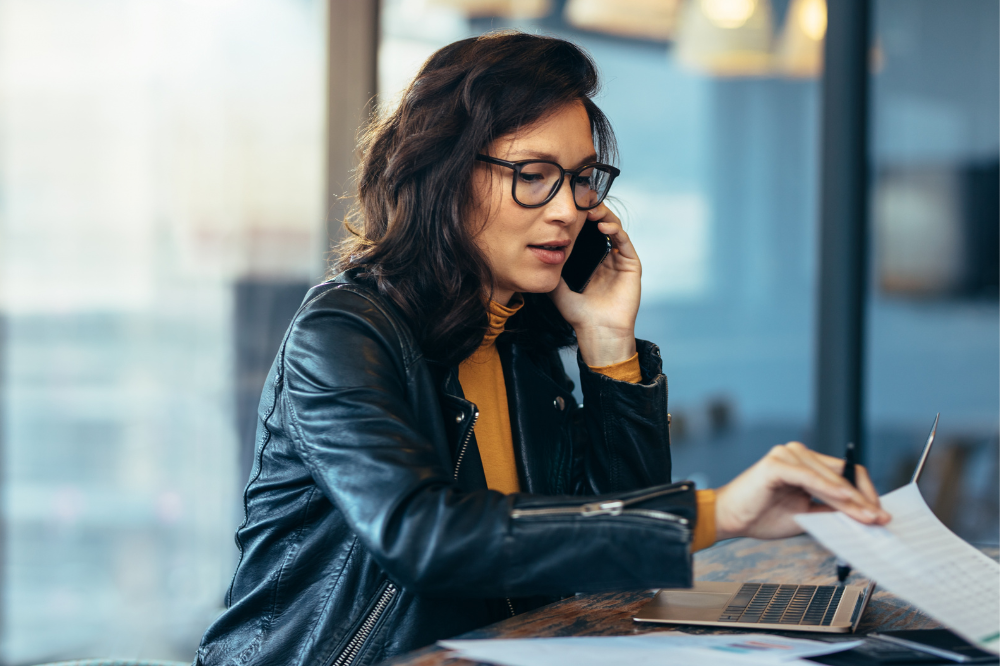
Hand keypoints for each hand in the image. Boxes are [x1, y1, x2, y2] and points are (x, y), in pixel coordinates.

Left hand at [550, 204, 640, 366]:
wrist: (597, 332)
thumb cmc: (578, 314)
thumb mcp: (557, 287)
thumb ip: (550, 270)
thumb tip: (535, 253)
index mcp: (591, 260)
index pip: (587, 232)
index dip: (580, 219)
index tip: (568, 207)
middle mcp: (607, 257)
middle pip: (601, 226)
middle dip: (592, 211)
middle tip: (581, 201)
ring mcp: (620, 260)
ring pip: (614, 229)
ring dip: (604, 216)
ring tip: (591, 209)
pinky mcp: (632, 265)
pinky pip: (624, 242)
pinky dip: (615, 230)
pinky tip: (603, 225)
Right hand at [714, 442, 890, 540]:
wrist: (728, 518)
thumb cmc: (760, 515)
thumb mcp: (805, 515)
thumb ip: (830, 511)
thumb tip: (862, 517)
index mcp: (804, 463)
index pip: (845, 473)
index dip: (865, 494)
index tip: (877, 514)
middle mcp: (797, 453)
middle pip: (843, 474)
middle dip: (864, 499)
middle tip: (879, 519)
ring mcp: (787, 455)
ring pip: (830, 478)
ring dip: (851, 499)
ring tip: (867, 516)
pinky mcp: (776, 464)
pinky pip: (810, 477)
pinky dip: (829, 489)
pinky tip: (845, 500)